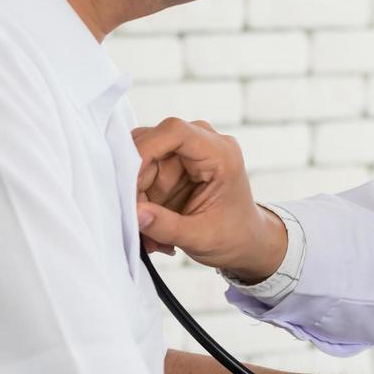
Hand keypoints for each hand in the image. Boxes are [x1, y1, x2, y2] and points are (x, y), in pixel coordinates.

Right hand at [132, 118, 285, 281]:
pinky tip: (153, 233)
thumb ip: (167, 226)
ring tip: (149, 238)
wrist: (245, 241)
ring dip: (137, 200)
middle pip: (151, 147)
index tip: (128, 180)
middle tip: (135, 220)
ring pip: (141, 165)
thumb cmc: (234, 236)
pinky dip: (141, 205)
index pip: (175, 132)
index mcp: (221, 154)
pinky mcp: (172, 169)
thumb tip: (135, 213)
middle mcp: (203, 146)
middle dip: (135, 184)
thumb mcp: (202, 238)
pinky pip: (142, 178)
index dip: (145, 149)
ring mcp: (186, 156)